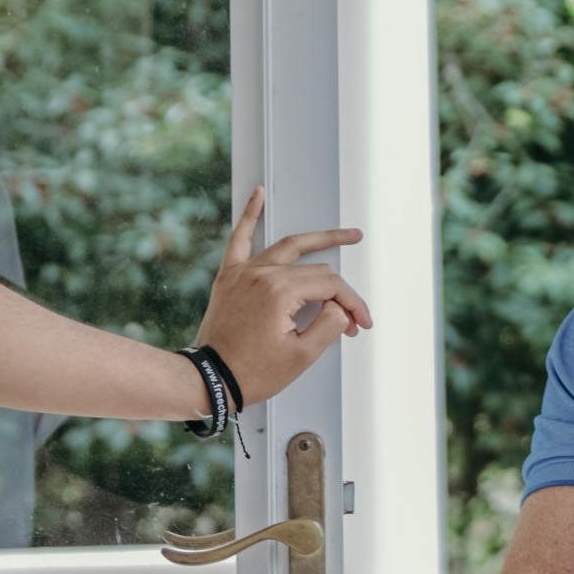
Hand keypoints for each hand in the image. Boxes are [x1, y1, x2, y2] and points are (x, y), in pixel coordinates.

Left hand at [195, 187, 371, 404]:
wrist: (210, 380)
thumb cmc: (252, 371)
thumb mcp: (302, 355)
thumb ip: (330, 325)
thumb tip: (340, 308)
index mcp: (280, 291)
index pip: (331, 286)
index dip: (353, 304)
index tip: (362, 324)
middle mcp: (262, 273)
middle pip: (316, 270)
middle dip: (341, 294)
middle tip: (355, 316)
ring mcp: (244, 271)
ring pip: (289, 246)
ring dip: (320, 240)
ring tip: (347, 236)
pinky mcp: (230, 276)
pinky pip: (240, 238)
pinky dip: (250, 215)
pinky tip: (258, 194)